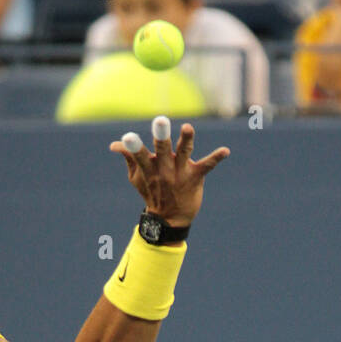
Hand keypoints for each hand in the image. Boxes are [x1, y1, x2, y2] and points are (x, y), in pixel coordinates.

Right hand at [110, 119, 229, 226]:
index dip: (133, 146)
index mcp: (149, 167)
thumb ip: (129, 158)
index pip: (139, 154)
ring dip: (186, 140)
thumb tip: (114, 144)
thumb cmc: (152, 192)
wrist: (169, 220)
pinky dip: (216, 158)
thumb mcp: (137, 178)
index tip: (127, 138)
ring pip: (184, 153)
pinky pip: (207, 165)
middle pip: (162, 149)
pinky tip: (226, 151)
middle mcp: (165, 168)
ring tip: (187, 128)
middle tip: (161, 121)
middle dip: (161, 136)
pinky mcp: (195, 177)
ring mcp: (180, 173)